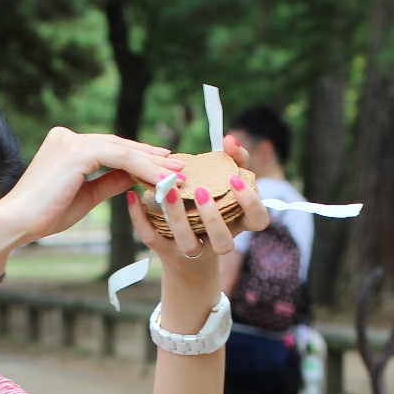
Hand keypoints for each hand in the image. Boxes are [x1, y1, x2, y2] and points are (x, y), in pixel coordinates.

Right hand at [0, 128, 183, 246]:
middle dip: (151, 157)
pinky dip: (142, 169)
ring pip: (122, 150)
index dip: (139, 157)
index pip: (110, 148)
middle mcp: (67, 137)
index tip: (163, 166)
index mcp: (65, 145)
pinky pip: (119, 158)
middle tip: (179, 166)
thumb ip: (109, 182)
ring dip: (152, 164)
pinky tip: (160, 179)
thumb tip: (134, 177)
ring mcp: (71, 141)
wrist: (16, 223)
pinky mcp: (77, 151)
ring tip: (176, 174)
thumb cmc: (44, 216)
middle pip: (119, 145)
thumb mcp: (85, 197)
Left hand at [129, 135, 270, 289]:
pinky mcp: (164, 251)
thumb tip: (230, 139)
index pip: (259, 221)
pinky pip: (152, 239)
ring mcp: (191, 251)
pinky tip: (134, 195)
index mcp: (238, 225)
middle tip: (200, 191)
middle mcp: (217, 243)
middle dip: (213, 217)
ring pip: (188, 244)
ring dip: (178, 218)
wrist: (186, 255)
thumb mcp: (227, 185)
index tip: (235, 180)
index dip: (251, 203)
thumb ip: (235, 160)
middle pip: (223, 242)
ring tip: (168, 191)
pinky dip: (140, 218)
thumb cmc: (213, 208)